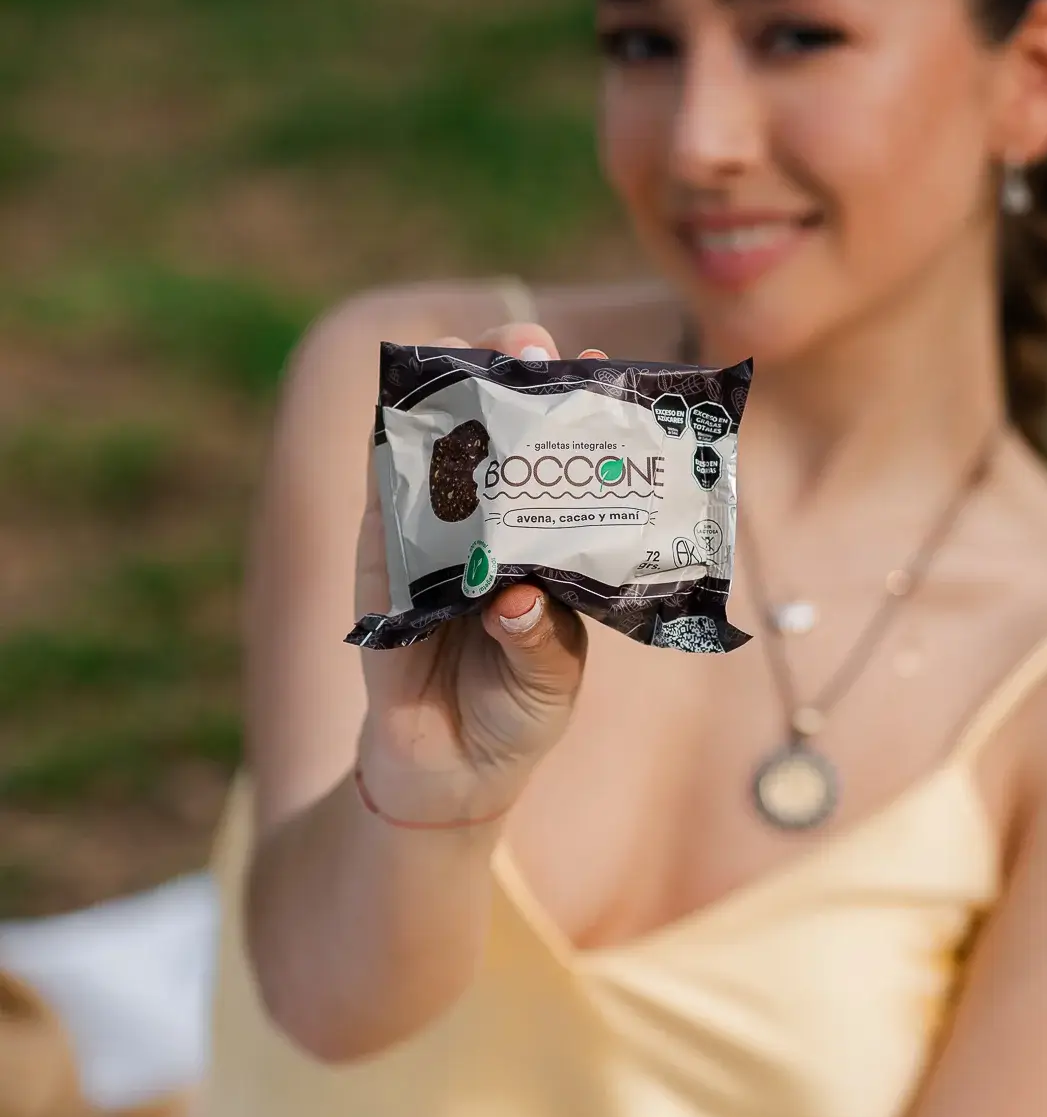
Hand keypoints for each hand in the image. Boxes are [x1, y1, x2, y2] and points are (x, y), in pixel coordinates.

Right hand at [353, 323, 595, 822]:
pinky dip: (394, 461)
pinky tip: (409, 424)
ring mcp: (433, 537)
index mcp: (549, 542)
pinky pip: (384, 502)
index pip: (565, 462)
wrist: (451, 770)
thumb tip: (518, 601)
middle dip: (515, 382)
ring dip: (453, 401)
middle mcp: (493, 527)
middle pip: (501, 436)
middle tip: (532, 346)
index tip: (595, 367)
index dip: (578, 410)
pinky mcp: (381, 563)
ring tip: (476, 359)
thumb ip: (541, 639)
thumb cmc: (516, 710)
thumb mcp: (550, 679)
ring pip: (439, 451)